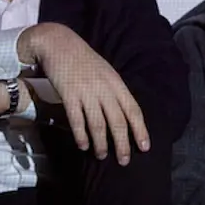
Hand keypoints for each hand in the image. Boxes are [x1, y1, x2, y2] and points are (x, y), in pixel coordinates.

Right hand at [18, 23, 147, 165]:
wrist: (58, 43)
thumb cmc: (83, 59)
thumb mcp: (105, 72)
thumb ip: (113, 91)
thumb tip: (122, 114)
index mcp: (116, 83)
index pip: (133, 110)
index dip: (140, 130)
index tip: (145, 147)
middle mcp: (105, 89)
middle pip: (118, 122)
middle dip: (122, 144)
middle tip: (124, 161)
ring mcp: (87, 92)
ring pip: (98, 124)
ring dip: (101, 143)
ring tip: (102, 155)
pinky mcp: (69, 95)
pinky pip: (77, 120)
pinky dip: (81, 135)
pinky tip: (83, 146)